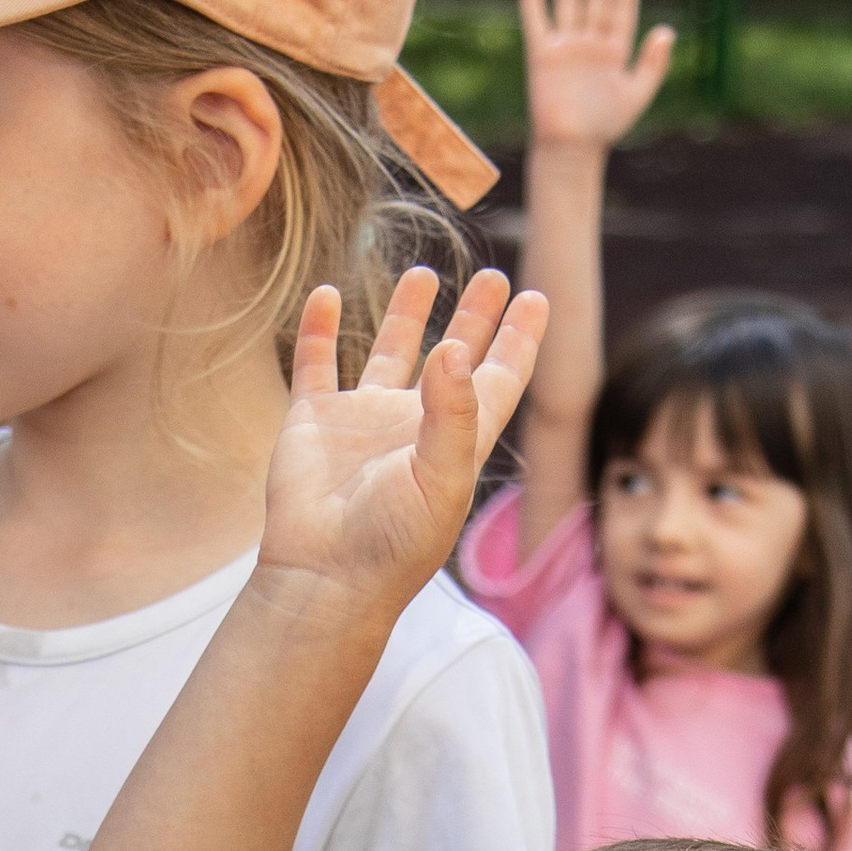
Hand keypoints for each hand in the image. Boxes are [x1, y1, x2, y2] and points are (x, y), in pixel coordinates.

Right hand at [254, 268, 547, 620]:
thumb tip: (454, 346)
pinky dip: (321, 330)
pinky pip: (316, 365)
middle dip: (475, 318)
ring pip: (389, 353)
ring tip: (424, 274)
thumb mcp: (441, 478)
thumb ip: (453, 411)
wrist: (324, 576)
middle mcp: (414, 425)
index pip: (499, 380)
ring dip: (405, 314)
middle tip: (494, 276)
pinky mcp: (314, 422)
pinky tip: (327, 294)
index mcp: (457, 440)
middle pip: (454, 359)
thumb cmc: (393, 542)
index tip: (537, 298)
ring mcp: (363, 421)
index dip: (519, 340)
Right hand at [519, 0, 673, 156]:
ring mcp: (566, 47)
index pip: (622, 8)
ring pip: (570, 3)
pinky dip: (532, 0)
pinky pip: (536, 23)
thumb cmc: (605, 127)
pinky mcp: (541, 56)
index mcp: (615, 50)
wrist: (572, 149)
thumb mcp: (637, 94)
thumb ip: (653, 64)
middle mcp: (590, 43)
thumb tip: (667, 30)